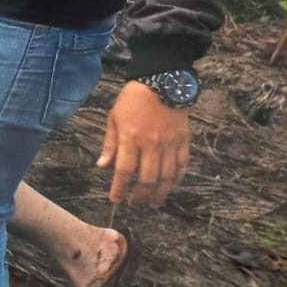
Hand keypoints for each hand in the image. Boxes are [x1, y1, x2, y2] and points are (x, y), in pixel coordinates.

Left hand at [98, 81, 190, 206]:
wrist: (162, 82)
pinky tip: (171, 188)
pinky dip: (177, 180)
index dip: (120, 188)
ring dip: (160, 193)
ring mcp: (170, 144)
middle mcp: (151, 144)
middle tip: (135, 204)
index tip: (116, 200)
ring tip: (154, 203)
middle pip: (147, 178)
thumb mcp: (114, 118)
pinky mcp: (183, 142)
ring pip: (167, 176)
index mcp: (131, 138)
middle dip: (141, 196)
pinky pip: (182, 166)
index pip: (124, 171)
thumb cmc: (133, 100)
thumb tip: (102, 166)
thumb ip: (110, 144)